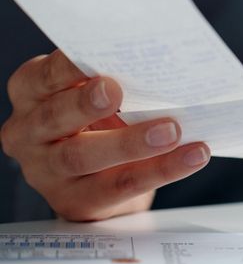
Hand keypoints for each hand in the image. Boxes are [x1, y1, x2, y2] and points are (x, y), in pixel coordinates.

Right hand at [1, 50, 209, 220]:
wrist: (94, 176)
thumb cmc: (97, 119)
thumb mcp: (96, 94)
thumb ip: (115, 79)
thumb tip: (159, 68)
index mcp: (32, 93)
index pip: (44, 77)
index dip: (67, 68)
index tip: (96, 62)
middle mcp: (29, 132)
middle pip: (55, 117)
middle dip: (85, 103)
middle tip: (116, 91)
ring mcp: (47, 171)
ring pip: (83, 157)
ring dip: (130, 143)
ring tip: (171, 131)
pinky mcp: (76, 201)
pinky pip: (120, 186)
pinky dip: (161, 170)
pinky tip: (191, 156)